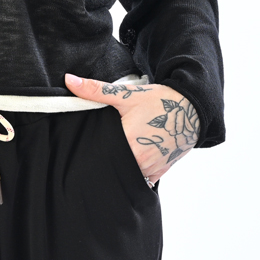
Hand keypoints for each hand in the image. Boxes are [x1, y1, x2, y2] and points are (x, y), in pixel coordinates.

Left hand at [64, 74, 199, 184]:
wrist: (191, 108)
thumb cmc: (158, 101)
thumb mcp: (125, 93)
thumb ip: (94, 90)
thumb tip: (69, 80)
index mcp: (129, 142)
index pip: (102, 155)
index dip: (92, 153)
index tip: (83, 152)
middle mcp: (141, 159)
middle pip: (114, 166)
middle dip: (105, 161)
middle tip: (96, 153)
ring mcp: (153, 168)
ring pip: (129, 174)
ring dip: (120, 167)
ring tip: (111, 158)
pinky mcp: (161, 171)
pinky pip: (143, 179)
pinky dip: (135, 172)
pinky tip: (128, 163)